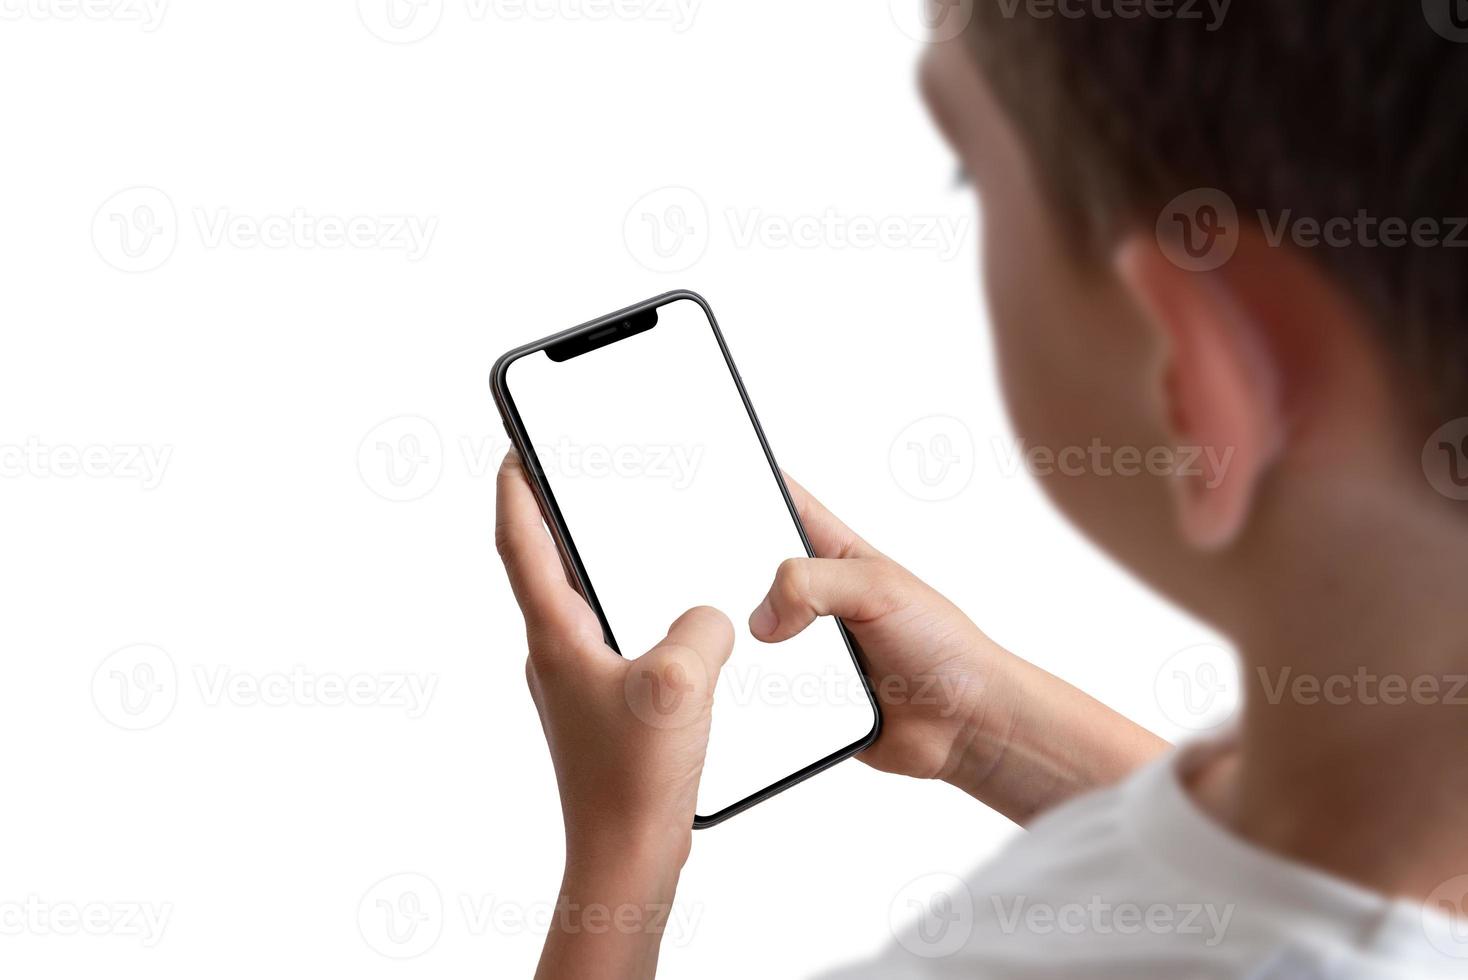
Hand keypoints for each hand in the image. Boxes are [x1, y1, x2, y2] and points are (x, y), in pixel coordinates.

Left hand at [496, 450, 731, 979]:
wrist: (625, 857)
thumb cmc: (633, 784)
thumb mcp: (679, 683)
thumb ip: (699, 628)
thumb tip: (709, 615)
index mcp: (555, 637)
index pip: (520, 541)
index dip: (517, 487)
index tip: (518, 445)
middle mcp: (555, 655)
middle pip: (546, 566)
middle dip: (558, 516)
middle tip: (575, 475)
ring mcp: (577, 682)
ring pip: (583, 605)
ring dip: (598, 566)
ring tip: (629, 535)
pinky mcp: (604, 706)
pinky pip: (615, 641)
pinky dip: (634, 614)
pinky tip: (676, 625)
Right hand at [750, 476, 1166, 822]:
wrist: (962, 725)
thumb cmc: (941, 645)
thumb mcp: (880, 588)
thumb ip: (814, 584)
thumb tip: (763, 616)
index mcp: (830, 552)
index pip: (778, 504)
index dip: (745, 489)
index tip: (711, 486)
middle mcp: (809, 597)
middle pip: (745, 573)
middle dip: (729, 579)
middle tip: (728, 590)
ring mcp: (799, 646)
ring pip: (741, 635)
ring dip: (743, 645)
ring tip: (759, 650)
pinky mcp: (794, 693)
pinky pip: (755, 687)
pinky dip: (752, 690)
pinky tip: (764, 693)